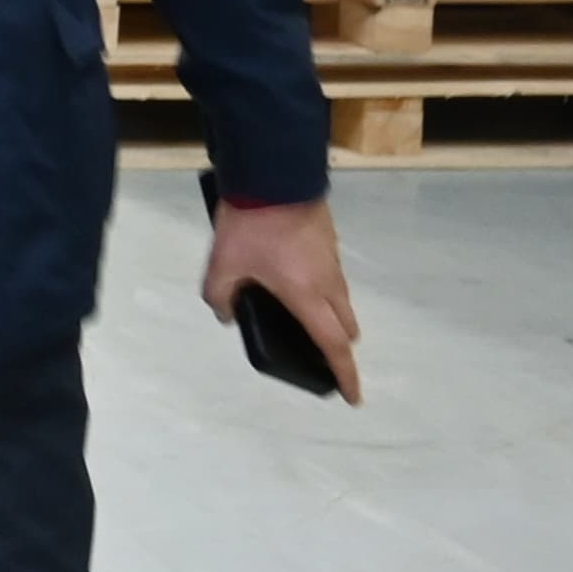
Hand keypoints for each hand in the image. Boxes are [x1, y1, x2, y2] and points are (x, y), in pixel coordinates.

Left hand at [203, 194, 363, 404]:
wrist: (274, 174)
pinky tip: (293, 282)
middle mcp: (329, 282)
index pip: (334, 345)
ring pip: (341, 300)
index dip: (345, 374)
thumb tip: (226, 314)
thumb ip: (220, 296)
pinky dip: (322, 290)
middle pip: (345, 326)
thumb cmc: (250, 226)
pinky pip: (331, 277)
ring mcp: (333, 260)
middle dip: (338, 346)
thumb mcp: (222, 265)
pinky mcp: (329, 240)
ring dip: (330, 316)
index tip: (352, 397)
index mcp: (308, 296)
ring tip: (301, 318)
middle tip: (318, 356)